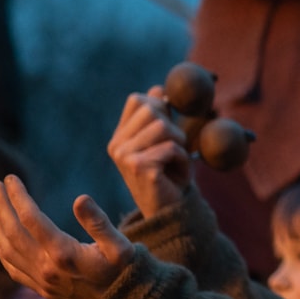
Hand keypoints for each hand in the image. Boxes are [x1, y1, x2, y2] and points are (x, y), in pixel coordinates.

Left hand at [0, 176, 135, 298]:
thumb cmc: (125, 271)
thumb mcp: (121, 245)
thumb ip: (99, 222)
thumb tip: (79, 198)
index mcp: (63, 254)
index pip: (31, 219)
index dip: (18, 196)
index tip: (11, 179)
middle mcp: (46, 268)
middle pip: (12, 232)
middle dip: (2, 206)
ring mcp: (41, 281)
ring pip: (7, 250)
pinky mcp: (41, 289)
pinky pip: (12, 268)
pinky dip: (1, 249)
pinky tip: (0, 237)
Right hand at [107, 86, 190, 217]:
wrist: (172, 210)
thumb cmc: (171, 174)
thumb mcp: (166, 140)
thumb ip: (161, 116)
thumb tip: (158, 88)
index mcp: (121, 136)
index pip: (138, 100)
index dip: (160, 106)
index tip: (169, 130)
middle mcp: (117, 145)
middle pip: (151, 109)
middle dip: (173, 127)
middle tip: (174, 151)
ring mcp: (124, 156)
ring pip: (163, 126)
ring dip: (179, 144)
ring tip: (175, 162)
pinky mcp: (138, 166)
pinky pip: (171, 147)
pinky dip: (182, 158)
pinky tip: (176, 173)